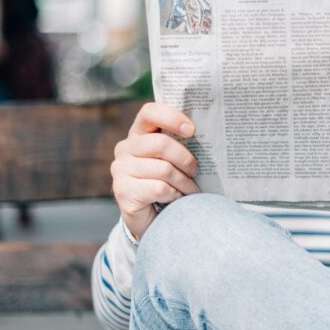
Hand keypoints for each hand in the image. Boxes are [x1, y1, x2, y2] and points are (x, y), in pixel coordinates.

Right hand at [111, 103, 199, 239]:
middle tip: (196, 170)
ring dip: (184, 182)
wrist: (151, 218)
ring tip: (191, 190)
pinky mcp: (123, 190)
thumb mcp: (173, 159)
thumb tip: (209, 133)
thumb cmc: (168, 182)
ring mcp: (120, 169)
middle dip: (185, 159)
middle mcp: (125, 148)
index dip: (172, 118)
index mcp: (138, 133)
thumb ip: (181, 143)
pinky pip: (159, 188)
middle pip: (161, 143)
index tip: (192, 131)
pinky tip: (177, 199)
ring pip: (164, 169)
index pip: (149, 112)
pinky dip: (175, 195)